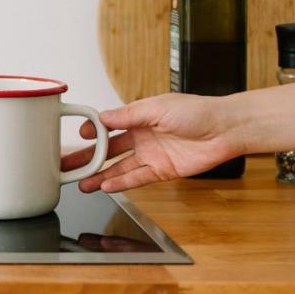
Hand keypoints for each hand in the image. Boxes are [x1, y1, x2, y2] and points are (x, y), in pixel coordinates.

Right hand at [60, 93, 244, 191]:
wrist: (225, 129)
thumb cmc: (198, 111)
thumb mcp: (157, 107)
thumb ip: (128, 114)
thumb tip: (102, 117)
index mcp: (140, 116)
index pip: (109, 125)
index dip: (93, 131)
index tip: (79, 136)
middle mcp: (143, 136)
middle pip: (109, 149)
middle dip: (88, 157)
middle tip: (69, 165)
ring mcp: (151, 154)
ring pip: (119, 167)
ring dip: (100, 175)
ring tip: (82, 183)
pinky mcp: (162, 170)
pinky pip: (136, 178)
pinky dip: (121, 182)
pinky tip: (105, 186)